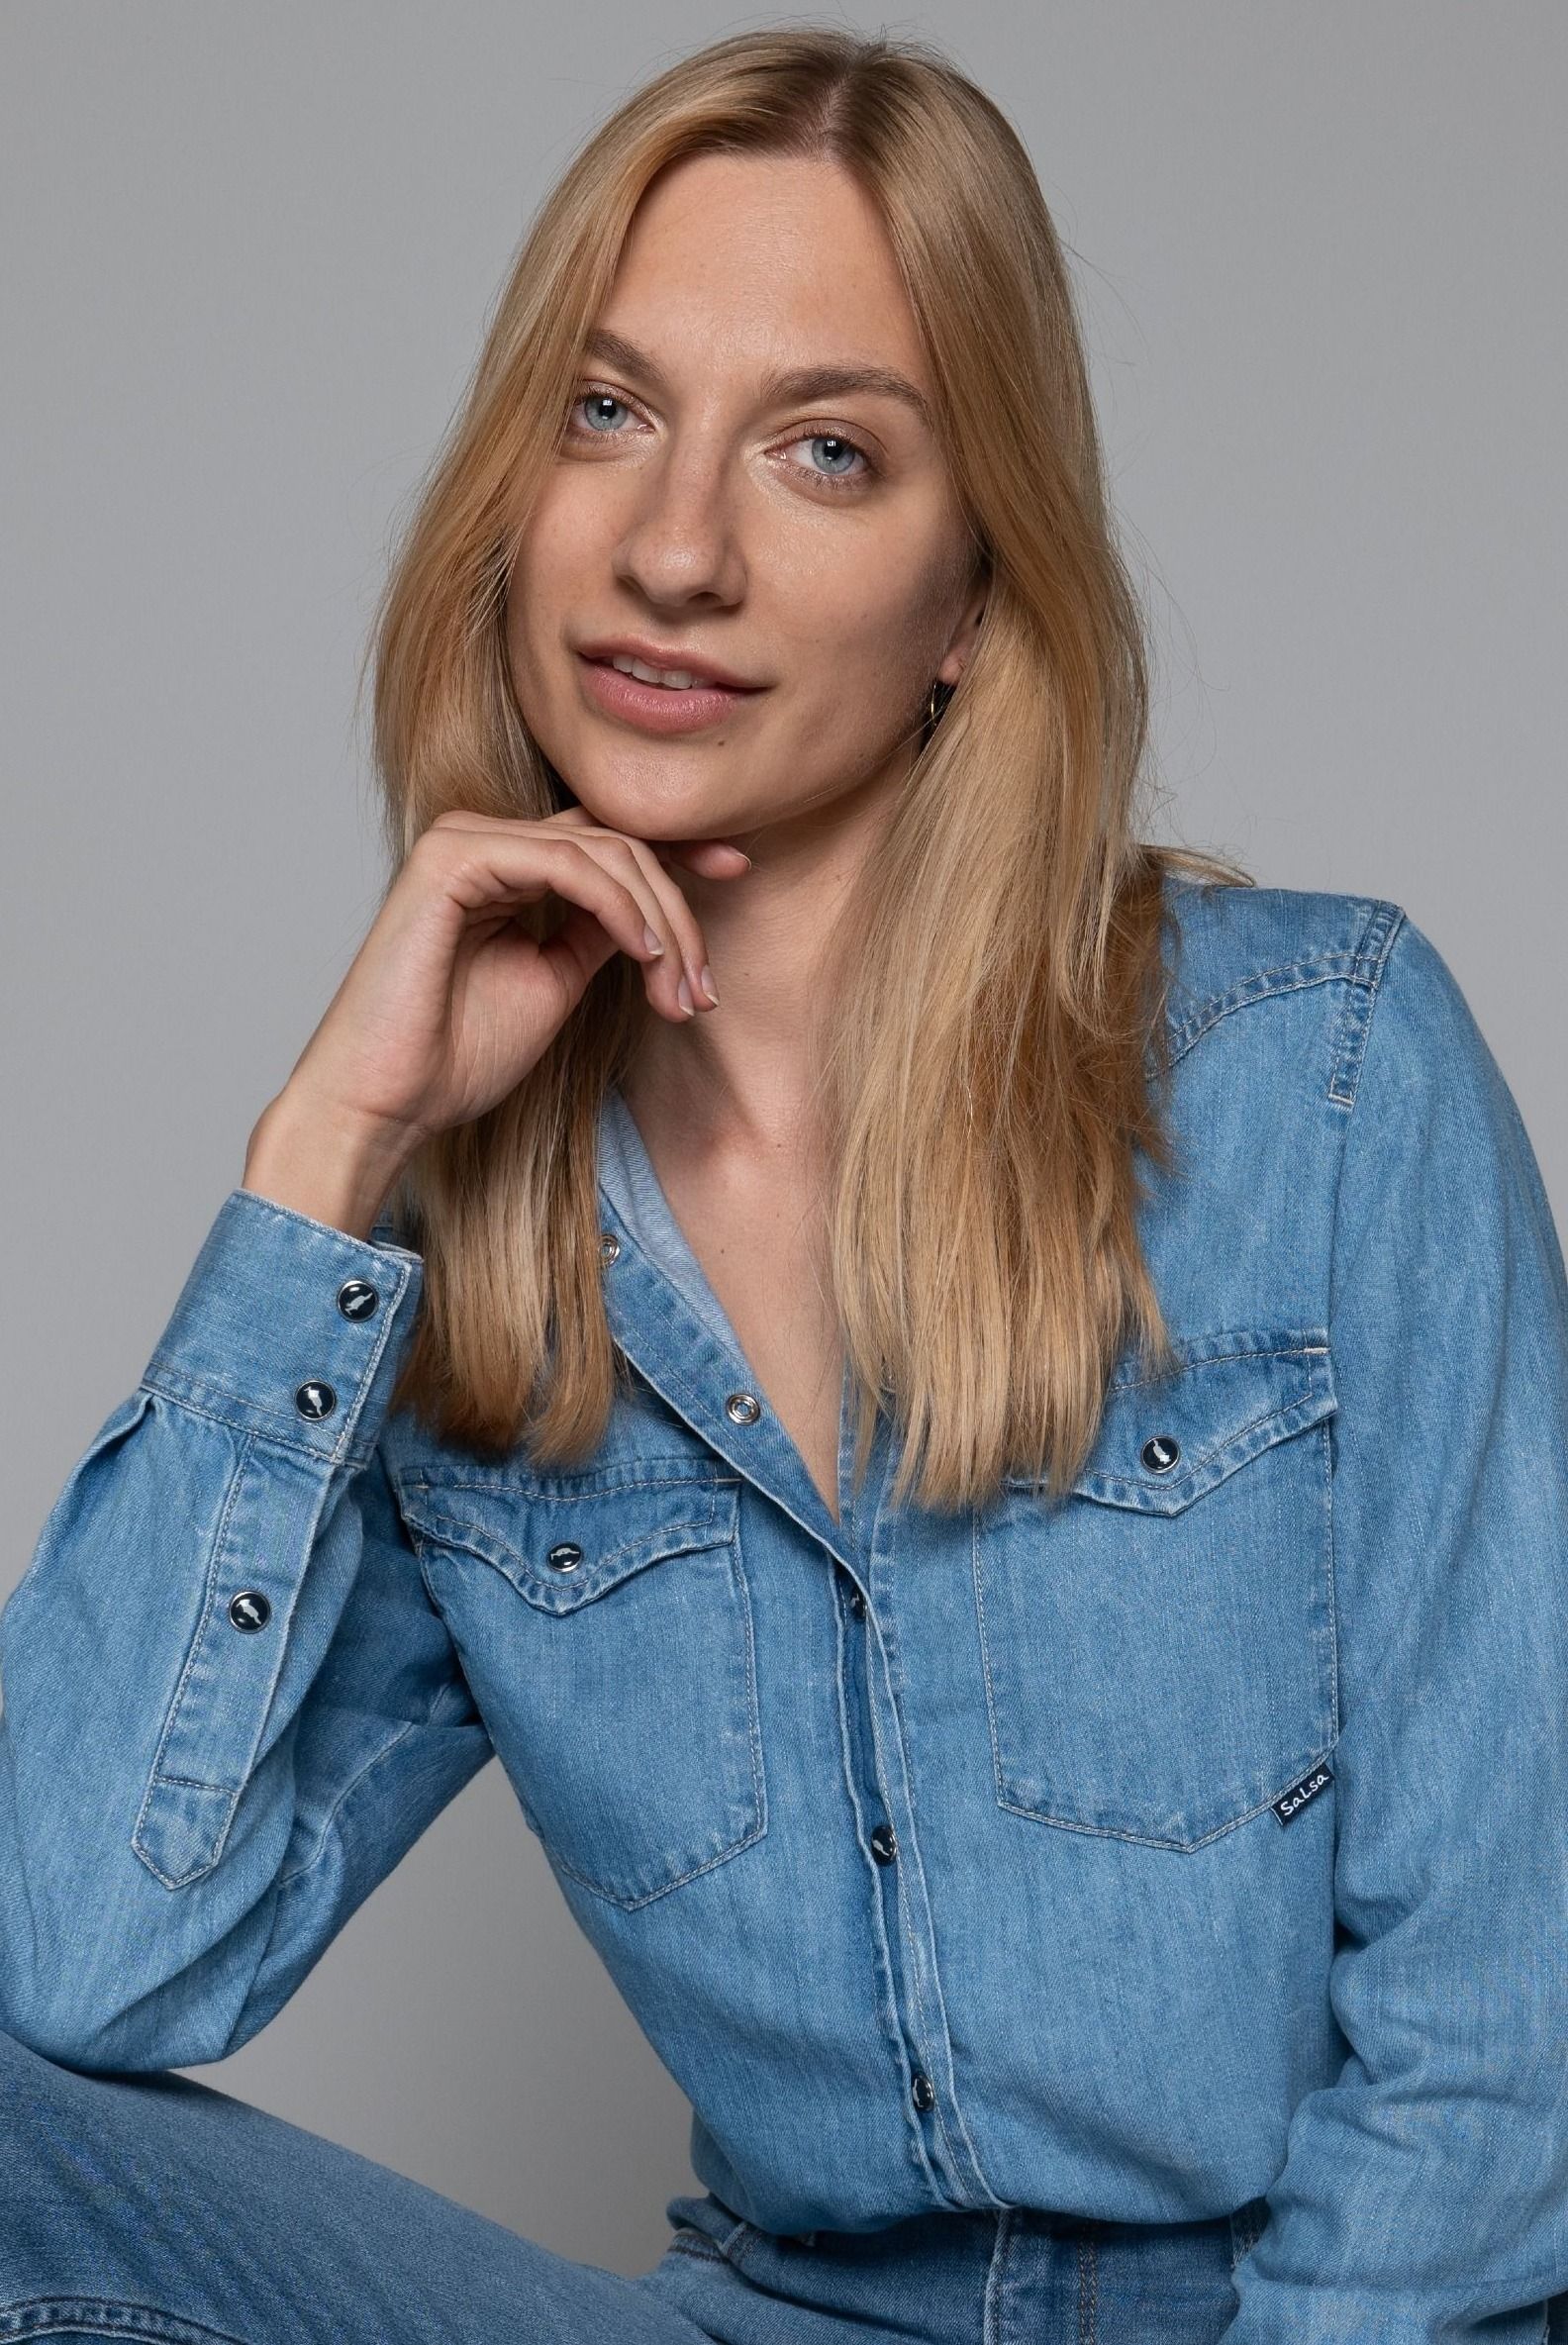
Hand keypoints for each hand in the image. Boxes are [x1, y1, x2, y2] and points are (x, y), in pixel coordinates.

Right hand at [257, 804, 750, 1161]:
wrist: (389, 1103)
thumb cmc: (456, 1058)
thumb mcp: (555, 983)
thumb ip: (599, 933)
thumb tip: (657, 910)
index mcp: (502, 864)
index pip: (605, 834)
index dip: (678, 849)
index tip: (738, 872)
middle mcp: (481, 839)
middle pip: (617, 842)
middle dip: (679, 913)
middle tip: (703, 989)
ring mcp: (463, 840)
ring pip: (603, 850)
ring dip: (660, 922)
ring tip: (680, 990)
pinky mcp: (452, 857)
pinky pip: (567, 864)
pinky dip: (620, 908)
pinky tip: (646, 956)